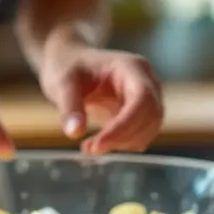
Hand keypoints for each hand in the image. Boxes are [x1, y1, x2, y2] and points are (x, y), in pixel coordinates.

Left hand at [39, 45, 162, 153]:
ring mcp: (146, 99)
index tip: (99, 144)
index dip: (125, 125)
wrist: (71, 64)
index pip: (142, 99)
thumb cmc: (67, 66)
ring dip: (121, 144)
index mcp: (131, 67)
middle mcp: (146, 82)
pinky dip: (119, 145)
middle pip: (151, 117)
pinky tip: (95, 143)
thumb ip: (69, 107)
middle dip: (122, 138)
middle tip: (90, 148)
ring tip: (88, 146)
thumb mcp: (62, 83)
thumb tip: (75, 132)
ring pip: (148, 131)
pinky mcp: (139, 115)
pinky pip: (139, 136)